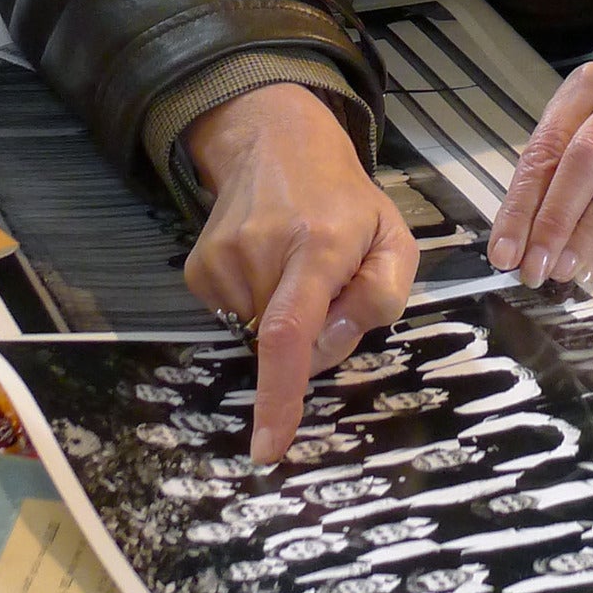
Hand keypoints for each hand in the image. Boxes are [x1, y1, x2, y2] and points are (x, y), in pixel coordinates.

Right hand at [184, 83, 416, 464]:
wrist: (275, 144)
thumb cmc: (347, 200)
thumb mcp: (394, 238)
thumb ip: (383, 296)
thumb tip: (331, 342)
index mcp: (319, 245)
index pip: (289, 332)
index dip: (279, 395)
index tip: (269, 447)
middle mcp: (260, 252)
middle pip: (286, 345)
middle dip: (315, 338)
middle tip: (330, 288)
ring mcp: (221, 260)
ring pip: (258, 335)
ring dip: (284, 320)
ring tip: (296, 265)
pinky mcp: (198, 269)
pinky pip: (234, 319)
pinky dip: (257, 308)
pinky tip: (267, 265)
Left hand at [488, 62, 592, 287]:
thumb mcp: (573, 130)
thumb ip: (546, 178)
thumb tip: (517, 245)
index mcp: (589, 87)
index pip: (547, 150)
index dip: (522, 207)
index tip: (504, 253)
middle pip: (585, 161)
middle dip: (555, 222)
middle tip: (535, 268)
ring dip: (588, 238)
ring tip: (564, 271)